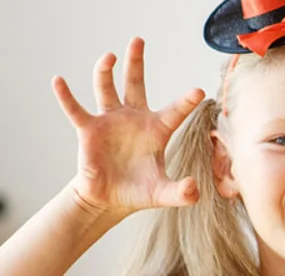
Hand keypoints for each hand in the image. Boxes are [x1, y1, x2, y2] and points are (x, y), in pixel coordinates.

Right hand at [54, 38, 204, 215]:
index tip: (198, 90)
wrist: (110, 198)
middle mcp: (133, 119)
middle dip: (136, 63)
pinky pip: (75, 109)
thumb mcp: (164, 194)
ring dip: (105, 72)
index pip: (175, 112)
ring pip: (106, 89)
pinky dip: (66, 96)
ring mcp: (110, 121)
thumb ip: (182, 193)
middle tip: (138, 40)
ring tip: (109, 56)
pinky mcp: (88, 129)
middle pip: (135, 84)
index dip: (185, 101)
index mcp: (157, 130)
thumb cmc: (140, 191)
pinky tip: (59, 80)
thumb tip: (193, 189)